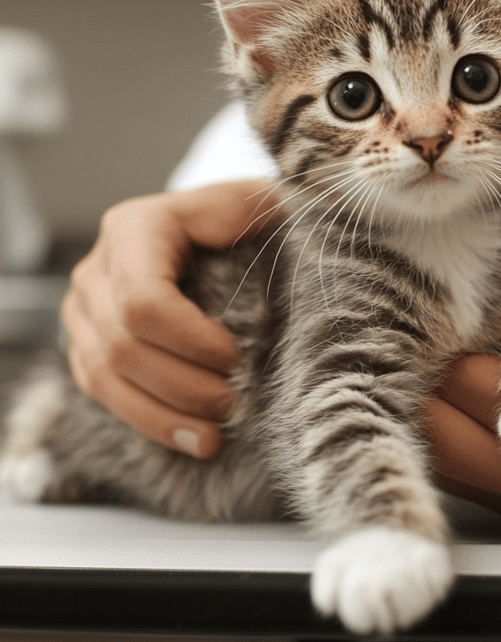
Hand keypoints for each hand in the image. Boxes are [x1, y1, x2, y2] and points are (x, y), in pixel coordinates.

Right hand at [62, 179, 278, 456]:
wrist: (219, 225)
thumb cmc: (245, 218)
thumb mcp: (255, 203)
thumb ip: (256, 216)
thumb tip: (276, 246)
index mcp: (135, 228)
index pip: (143, 300)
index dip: (188, 340)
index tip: (235, 357)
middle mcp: (97, 268)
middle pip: (121, 345)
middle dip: (181, 386)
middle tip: (233, 403)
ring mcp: (84, 308)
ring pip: (103, 376)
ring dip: (161, 415)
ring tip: (212, 437)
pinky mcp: (88, 342)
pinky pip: (102, 391)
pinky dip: (147, 421)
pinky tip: (189, 438)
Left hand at [426, 339, 500, 535]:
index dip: (474, 374)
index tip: (448, 328)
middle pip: (463, 453)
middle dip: (436, 392)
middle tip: (417, 339)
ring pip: (452, 466)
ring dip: (431, 412)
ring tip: (414, 358)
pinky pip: (462, 470)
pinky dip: (443, 428)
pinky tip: (433, 388)